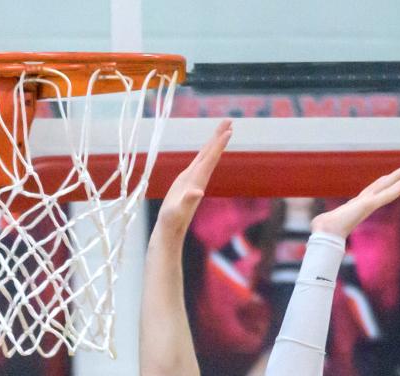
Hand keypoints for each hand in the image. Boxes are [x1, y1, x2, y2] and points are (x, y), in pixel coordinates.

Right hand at [153, 119, 231, 236]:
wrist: (170, 232)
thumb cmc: (172, 222)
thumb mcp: (177, 212)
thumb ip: (188, 201)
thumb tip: (198, 192)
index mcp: (197, 181)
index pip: (210, 159)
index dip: (218, 145)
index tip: (228, 130)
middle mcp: (198, 179)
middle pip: (211, 154)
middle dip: (219, 137)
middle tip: (229, 120)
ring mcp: (193, 179)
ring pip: (206, 157)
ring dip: (214, 142)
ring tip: (223, 128)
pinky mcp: (186, 182)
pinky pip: (198, 162)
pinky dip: (204, 153)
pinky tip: (207, 148)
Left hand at [311, 167, 399, 239]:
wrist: (326, 234)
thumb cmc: (322, 230)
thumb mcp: (322, 221)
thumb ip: (321, 220)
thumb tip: (316, 224)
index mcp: (354, 206)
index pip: (369, 193)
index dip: (378, 187)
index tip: (385, 180)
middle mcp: (363, 204)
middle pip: (380, 189)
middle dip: (393, 181)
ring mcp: (368, 205)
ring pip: (387, 191)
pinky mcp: (370, 205)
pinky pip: (388, 195)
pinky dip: (399, 188)